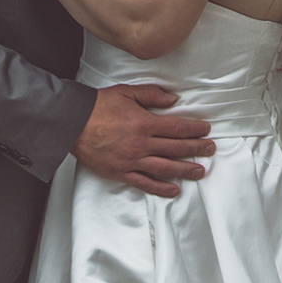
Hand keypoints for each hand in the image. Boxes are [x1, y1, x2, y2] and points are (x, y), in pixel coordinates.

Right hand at [76, 83, 212, 197]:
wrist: (71, 123)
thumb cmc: (98, 106)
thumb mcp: (127, 93)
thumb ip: (152, 95)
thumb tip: (173, 100)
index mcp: (143, 123)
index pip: (177, 128)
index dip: (194, 130)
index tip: (206, 130)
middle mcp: (140, 144)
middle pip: (176, 148)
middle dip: (196, 149)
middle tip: (210, 149)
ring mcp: (131, 161)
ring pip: (165, 168)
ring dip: (185, 170)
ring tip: (200, 171)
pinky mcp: (120, 172)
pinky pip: (145, 183)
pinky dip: (161, 188)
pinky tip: (174, 189)